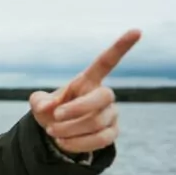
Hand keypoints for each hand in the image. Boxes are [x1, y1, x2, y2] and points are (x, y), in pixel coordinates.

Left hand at [29, 29, 141, 154]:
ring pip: (96, 123)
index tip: (136, 31)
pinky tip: (62, 142)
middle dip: (75, 110)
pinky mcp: (112, 132)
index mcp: (87, 81)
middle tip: (54, 117)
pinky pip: (100, 140)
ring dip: (69, 129)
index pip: (106, 62)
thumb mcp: (40, 104)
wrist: (57, 133)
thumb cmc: (51, 111)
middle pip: (101, 98)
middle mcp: (104, 95)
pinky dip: (77, 143)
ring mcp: (111, 114)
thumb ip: (39, 102)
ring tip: (52, 131)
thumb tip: (47, 108)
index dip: (120, 47)